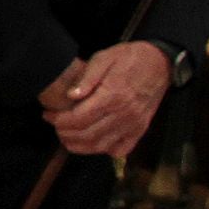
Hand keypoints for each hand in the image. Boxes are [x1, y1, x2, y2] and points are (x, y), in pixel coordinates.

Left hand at [43, 41, 170, 157]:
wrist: (160, 63)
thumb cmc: (129, 58)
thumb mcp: (104, 58)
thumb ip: (86, 78)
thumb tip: (70, 95)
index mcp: (113, 96)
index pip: (79, 118)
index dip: (59, 120)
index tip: (48, 115)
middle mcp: (124, 114)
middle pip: (86, 135)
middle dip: (64, 133)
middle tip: (55, 125)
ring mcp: (134, 125)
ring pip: (100, 146)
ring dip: (79, 145)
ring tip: (66, 135)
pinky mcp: (140, 130)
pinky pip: (120, 149)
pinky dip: (103, 150)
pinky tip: (91, 141)